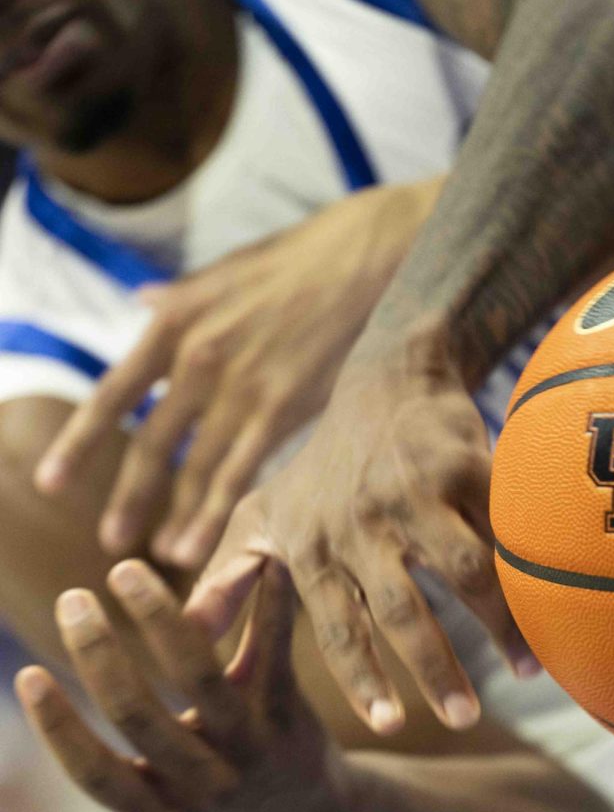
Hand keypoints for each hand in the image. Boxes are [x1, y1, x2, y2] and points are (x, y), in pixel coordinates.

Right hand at [15, 559, 349, 811]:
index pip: (96, 773)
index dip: (57, 727)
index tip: (28, 674)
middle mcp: (207, 783)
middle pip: (138, 714)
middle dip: (98, 654)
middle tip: (72, 600)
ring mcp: (253, 744)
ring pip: (199, 675)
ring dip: (159, 618)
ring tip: (127, 571)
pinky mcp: (291, 710)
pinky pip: (275, 652)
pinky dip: (267, 605)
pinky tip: (257, 559)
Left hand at [34, 181, 442, 568]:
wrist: (363, 258)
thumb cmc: (297, 261)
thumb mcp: (220, 272)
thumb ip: (177, 295)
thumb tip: (139, 298)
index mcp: (173, 323)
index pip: (114, 395)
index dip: (79, 442)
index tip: (53, 482)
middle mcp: (196, 358)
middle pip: (150, 442)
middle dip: (127, 496)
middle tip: (111, 539)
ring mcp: (239, 386)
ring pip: (194, 467)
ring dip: (173, 516)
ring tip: (160, 554)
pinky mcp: (283, 406)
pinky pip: (239, 470)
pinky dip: (213, 512)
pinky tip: (196, 544)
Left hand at [186, 337, 537, 736]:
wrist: (387, 376)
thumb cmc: (324, 462)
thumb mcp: (263, 512)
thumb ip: (228, 574)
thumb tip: (182, 630)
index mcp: (315, 546)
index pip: (336, 626)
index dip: (361, 677)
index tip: (388, 726)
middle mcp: (362, 523)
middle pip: (401, 610)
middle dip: (434, 670)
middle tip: (465, 720)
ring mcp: (417, 491)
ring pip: (465, 570)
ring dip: (499, 624)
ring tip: (530, 670)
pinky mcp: (466, 463)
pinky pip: (505, 525)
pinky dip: (532, 564)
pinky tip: (560, 601)